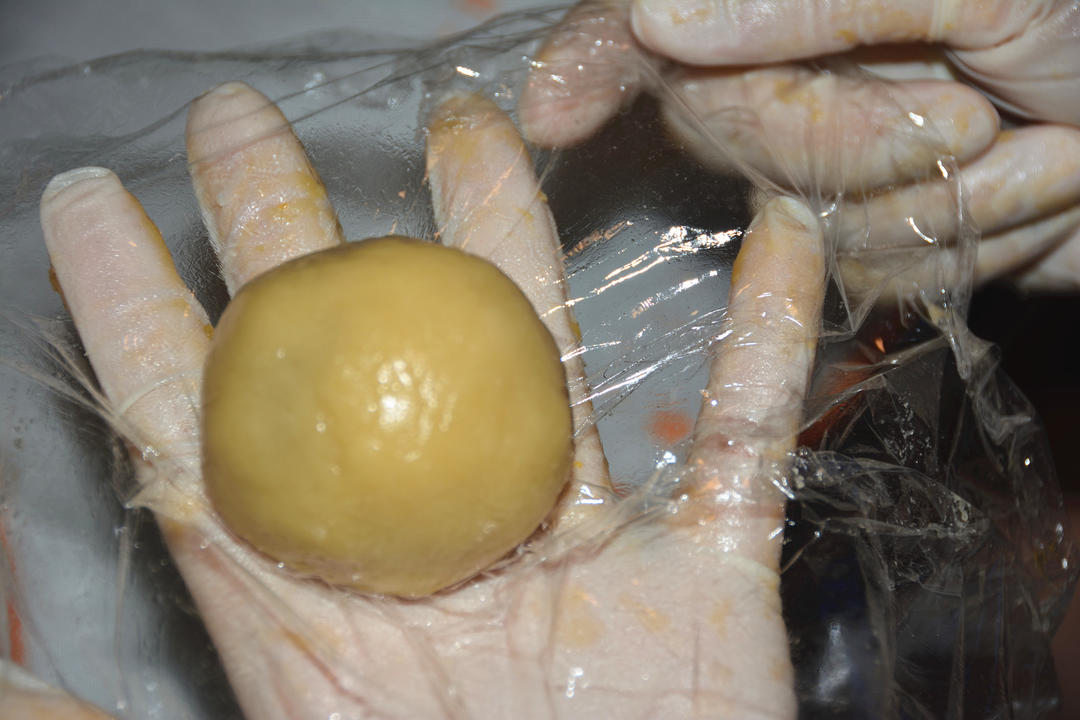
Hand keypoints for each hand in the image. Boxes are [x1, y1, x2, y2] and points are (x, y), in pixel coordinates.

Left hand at [28, 82, 824, 718]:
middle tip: (246, 126)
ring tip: (473, 132)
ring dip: (516, 245)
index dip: (138, 319)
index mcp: (330, 618)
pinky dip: (768, 341)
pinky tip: (776, 242)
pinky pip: (743, 440)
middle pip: (365, 365)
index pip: (209, 441)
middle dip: (294, 236)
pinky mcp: (704, 581)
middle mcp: (445, 555)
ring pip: (548, 368)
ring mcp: (582, 559)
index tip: (89, 202)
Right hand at [520, 0, 1079, 292]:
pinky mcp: (875, 239)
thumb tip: (655, 20)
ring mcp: (830, 165)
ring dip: (933, 195)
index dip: (588, 63)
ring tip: (1020, 137)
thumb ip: (808, 0)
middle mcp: (791, 74)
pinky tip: (1020, 193)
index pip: (648, 25)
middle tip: (967, 108)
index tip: (547, 112)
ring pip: (803, 222)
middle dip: (847, 138)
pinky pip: (870, 275)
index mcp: (785, 6)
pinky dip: (963, 243)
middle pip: (724, 131)